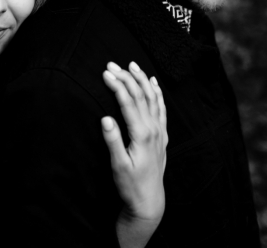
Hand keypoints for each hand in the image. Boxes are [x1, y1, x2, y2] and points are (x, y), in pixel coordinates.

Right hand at [101, 61, 167, 246]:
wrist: (149, 201)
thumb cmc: (131, 185)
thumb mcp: (118, 166)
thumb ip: (113, 141)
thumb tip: (105, 118)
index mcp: (142, 134)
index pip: (128, 102)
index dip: (117, 85)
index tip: (104, 73)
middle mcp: (153, 129)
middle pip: (140, 95)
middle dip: (126, 77)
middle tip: (111, 64)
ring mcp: (159, 131)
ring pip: (152, 98)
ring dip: (142, 80)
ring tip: (132, 65)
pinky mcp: (162, 135)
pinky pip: (161, 108)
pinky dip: (157, 92)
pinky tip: (153, 82)